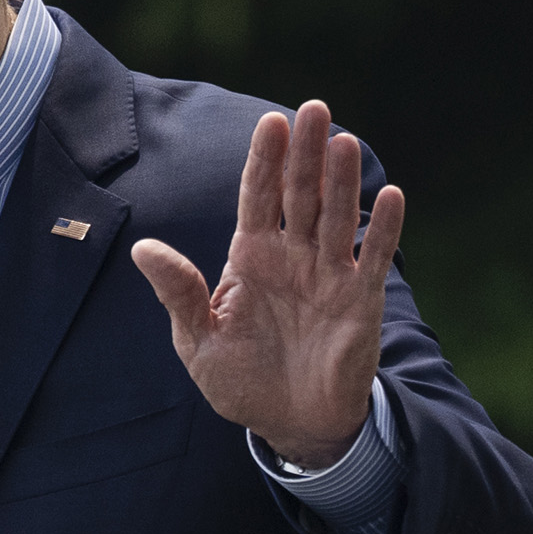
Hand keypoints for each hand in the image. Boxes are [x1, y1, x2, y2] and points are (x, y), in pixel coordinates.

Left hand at [132, 100, 406, 468]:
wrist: (291, 425)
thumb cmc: (242, 381)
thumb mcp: (199, 341)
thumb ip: (180, 293)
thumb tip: (143, 247)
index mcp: (251, 257)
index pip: (259, 196)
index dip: (264, 160)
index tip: (270, 122)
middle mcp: (293, 256)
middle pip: (301, 194)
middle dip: (305, 153)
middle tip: (313, 108)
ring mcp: (329, 275)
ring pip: (338, 217)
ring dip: (343, 180)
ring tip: (344, 141)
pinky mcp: (360, 301)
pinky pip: (372, 258)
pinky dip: (383, 228)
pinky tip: (389, 194)